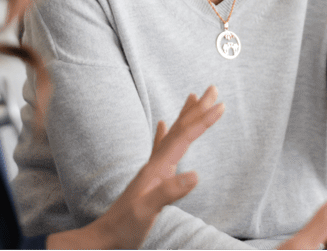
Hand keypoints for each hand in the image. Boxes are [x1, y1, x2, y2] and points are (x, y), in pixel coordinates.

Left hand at [46, 86, 224, 249]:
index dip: (203, 121)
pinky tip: (161, 124)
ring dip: (185, 116)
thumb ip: (169, 192)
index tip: (221, 105)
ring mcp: (152, 169)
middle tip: (213, 89)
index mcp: (157, 167)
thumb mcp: (148, 211)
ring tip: (193, 98)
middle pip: (179, 128)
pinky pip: (160, 146)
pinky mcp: (150, 177)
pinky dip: (164, 133)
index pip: (184, 137)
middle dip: (197, 109)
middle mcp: (155, 163)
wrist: (105, 236)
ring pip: (172, 134)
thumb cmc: (125, 226)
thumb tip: (196, 175)